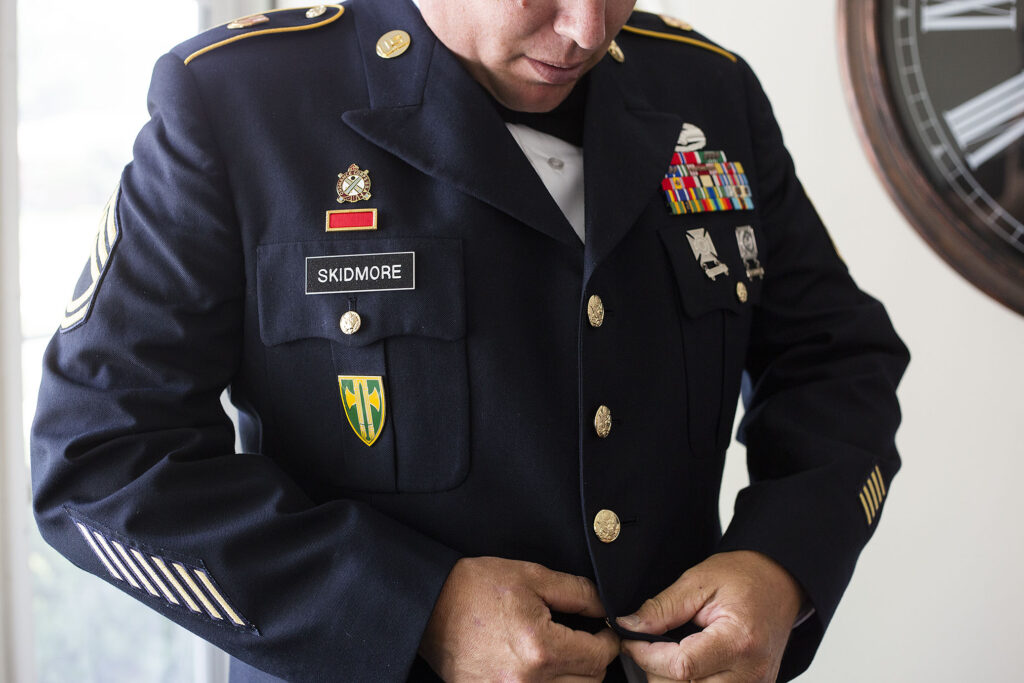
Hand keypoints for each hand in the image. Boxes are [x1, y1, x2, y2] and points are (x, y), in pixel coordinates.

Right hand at [419, 556, 619, 680]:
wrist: (429, 606)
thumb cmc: (476, 588)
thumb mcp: (532, 576)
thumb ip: (577, 592)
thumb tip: (605, 608)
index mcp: (540, 648)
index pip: (599, 658)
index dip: (609, 642)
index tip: (603, 631)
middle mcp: (527, 682)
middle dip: (593, 660)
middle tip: (583, 640)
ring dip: (572, 677)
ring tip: (560, 654)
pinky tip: (539, 668)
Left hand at [618, 551, 804, 682]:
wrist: (780, 583)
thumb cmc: (744, 577)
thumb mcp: (698, 582)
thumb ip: (661, 609)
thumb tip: (628, 626)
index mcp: (739, 641)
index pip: (681, 666)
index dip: (647, 655)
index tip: (632, 639)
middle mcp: (751, 673)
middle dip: (655, 669)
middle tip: (649, 643)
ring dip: (671, 680)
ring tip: (668, 652)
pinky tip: (685, 665)